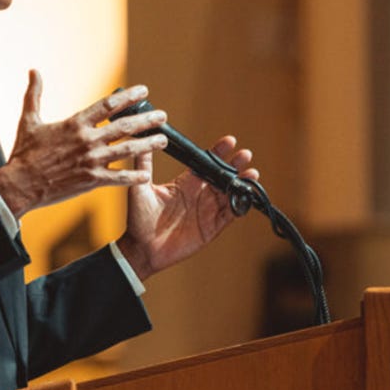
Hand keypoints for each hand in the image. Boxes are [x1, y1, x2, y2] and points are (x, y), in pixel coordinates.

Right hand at [0, 71, 169, 217]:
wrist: (20, 184)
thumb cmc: (24, 154)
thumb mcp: (28, 120)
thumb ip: (34, 94)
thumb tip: (33, 71)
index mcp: (75, 123)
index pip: (108, 105)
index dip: (129, 97)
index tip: (144, 92)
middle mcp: (87, 140)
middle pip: (125, 126)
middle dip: (147, 120)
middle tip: (163, 116)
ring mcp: (92, 161)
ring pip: (128, 149)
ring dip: (148, 144)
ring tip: (163, 140)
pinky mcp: (92, 181)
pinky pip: (119, 177)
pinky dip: (135, 176)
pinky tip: (147, 174)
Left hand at [117, 136, 258, 278]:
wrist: (140, 249)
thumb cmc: (137, 219)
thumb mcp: (140, 188)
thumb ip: (143, 164)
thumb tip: (142, 140)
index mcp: (184, 183)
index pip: (205, 163)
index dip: (218, 152)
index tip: (229, 141)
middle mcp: (198, 194)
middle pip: (222, 176)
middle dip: (235, 164)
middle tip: (245, 154)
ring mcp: (206, 211)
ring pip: (230, 193)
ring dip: (242, 183)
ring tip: (251, 172)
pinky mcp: (211, 227)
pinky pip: (230, 215)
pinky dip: (240, 205)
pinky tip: (247, 195)